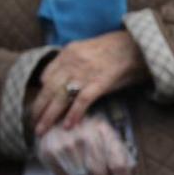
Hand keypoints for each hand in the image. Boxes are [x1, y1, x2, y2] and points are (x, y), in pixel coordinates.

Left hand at [30, 31, 148, 135]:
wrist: (140, 44)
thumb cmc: (119, 47)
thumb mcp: (90, 48)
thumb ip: (76, 61)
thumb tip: (67, 80)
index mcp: (69, 52)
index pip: (46, 75)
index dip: (41, 92)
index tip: (39, 104)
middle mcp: (73, 61)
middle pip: (49, 89)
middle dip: (38, 108)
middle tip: (33, 123)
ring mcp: (86, 72)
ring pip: (60, 97)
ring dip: (49, 116)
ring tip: (42, 130)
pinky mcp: (100, 82)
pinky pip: (82, 101)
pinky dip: (73, 114)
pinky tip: (68, 126)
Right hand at [36, 115, 134, 174]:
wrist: (55, 116)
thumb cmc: (87, 129)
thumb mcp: (107, 134)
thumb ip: (121, 153)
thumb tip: (132, 173)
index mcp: (105, 132)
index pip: (118, 165)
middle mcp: (86, 138)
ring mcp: (66, 145)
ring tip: (85, 168)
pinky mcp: (49, 153)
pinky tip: (71, 166)